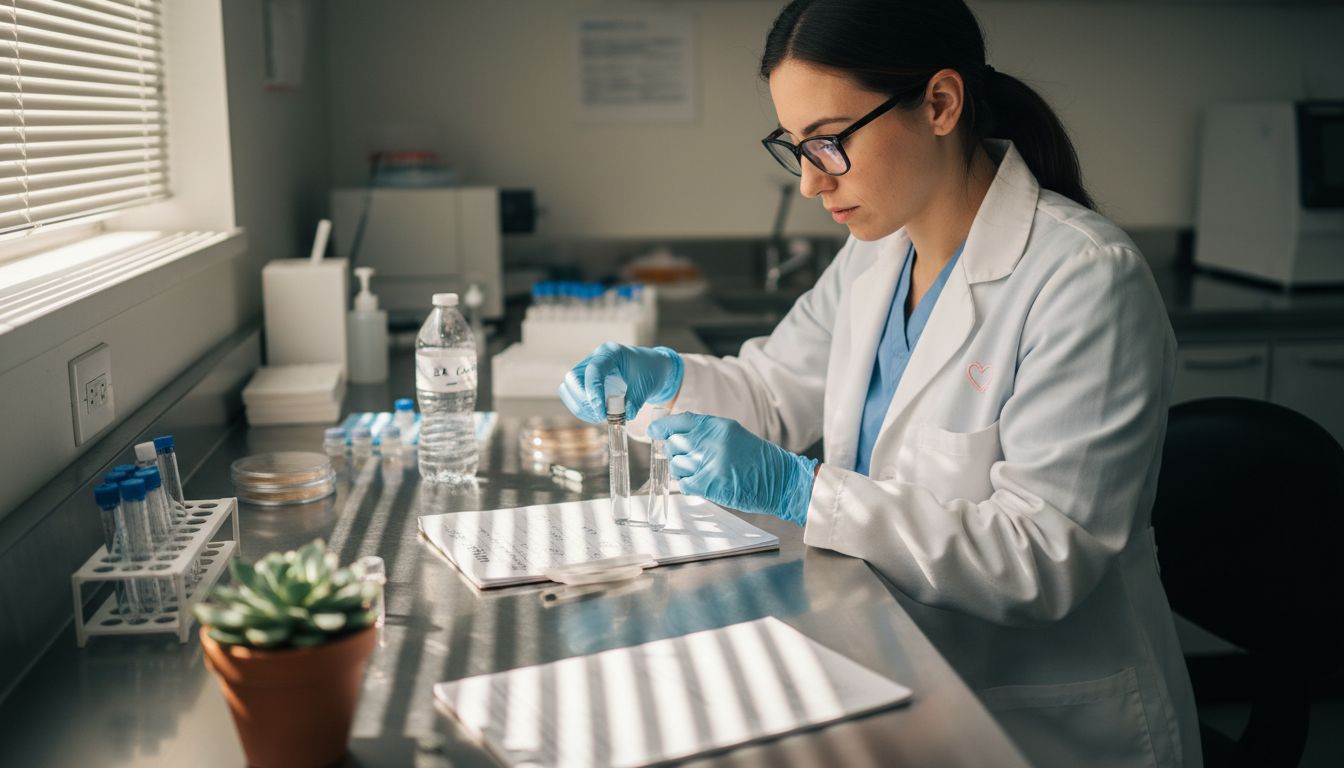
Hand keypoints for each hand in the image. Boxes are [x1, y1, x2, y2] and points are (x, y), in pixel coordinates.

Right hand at [558, 343, 683, 422]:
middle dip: (583, 401)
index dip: (594, 393)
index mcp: (610, 353)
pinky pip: (573, 395)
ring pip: (569, 388)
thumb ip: (634, 402)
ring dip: (580, 407)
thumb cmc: (650, 372)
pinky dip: (581, 409)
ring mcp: (587, 369)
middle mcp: (595, 358)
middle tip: (600, 416)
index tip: (602, 413)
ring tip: (599, 417)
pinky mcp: (586, 381)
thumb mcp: (646, 386)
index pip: (593, 371)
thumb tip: (622, 417)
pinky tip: (596, 415)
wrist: (652, 368)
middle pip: (573, 378)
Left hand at [648, 412, 816, 525]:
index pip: (681, 421)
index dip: (663, 427)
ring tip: (697, 472)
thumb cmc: (757, 459)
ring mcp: (709, 463)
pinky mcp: (709, 484)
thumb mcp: (732, 435)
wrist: (780, 479)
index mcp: (717, 426)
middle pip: (674, 444)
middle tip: (686, 458)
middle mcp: (711, 441)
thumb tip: (676, 435)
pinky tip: (700, 483)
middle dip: (675, 452)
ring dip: (681, 470)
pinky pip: (683, 484)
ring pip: (676, 465)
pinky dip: (687, 485)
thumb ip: (706, 433)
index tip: (654, 431)